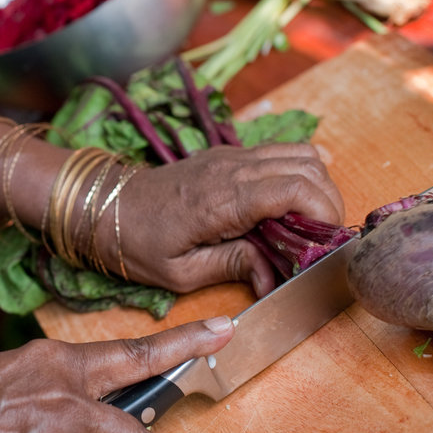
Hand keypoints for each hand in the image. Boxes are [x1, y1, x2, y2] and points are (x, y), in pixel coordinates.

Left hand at [116, 143, 344, 296]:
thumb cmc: (137, 242)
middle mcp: (232, 168)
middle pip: (308, 165)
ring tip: (309, 225)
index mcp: (222, 199)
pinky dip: (298, 176)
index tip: (326, 245)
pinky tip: (289, 209)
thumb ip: (233, 267)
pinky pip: (279, 154)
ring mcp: (231, 156)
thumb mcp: (182, 272)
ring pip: (299, 153)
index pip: (296, 188)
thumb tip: (275, 278)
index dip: (324, 214)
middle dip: (328, 202)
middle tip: (323, 240)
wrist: (104, 206)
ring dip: (316, 186)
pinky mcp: (228, 155)